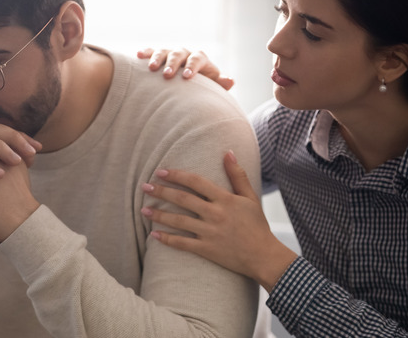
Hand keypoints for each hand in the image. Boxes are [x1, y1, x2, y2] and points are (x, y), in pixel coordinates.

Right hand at [137, 48, 234, 90]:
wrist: (188, 86)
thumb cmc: (201, 89)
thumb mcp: (211, 88)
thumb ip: (219, 84)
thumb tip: (230, 81)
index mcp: (200, 60)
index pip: (198, 58)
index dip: (192, 66)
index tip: (186, 77)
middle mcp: (185, 54)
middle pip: (179, 53)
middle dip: (173, 63)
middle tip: (167, 74)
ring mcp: (171, 54)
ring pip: (164, 51)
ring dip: (158, 58)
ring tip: (152, 69)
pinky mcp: (158, 57)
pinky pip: (151, 52)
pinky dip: (146, 52)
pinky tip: (138, 55)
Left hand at [141, 151, 296, 290]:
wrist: (264, 256)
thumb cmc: (257, 225)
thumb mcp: (250, 197)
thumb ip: (237, 175)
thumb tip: (228, 152)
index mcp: (225, 199)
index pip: (196, 182)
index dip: (177, 176)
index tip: (161, 172)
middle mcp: (215, 214)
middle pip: (183, 200)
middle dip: (162, 192)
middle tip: (144, 187)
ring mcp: (210, 233)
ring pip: (179, 221)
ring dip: (159, 215)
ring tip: (143, 209)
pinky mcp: (207, 249)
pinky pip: (183, 243)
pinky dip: (167, 239)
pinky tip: (153, 235)